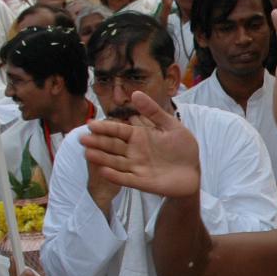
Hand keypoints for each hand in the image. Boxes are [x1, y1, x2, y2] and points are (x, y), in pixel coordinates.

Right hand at [80, 92, 200, 200]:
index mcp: (140, 136)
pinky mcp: (143, 182)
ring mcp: (137, 167)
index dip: (105, 128)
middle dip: (97, 142)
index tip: (90, 124)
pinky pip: (126, 178)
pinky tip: (104, 170)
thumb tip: (135, 93)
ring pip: (115, 162)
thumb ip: (153, 111)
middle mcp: (134, 151)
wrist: (194, 171)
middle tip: (82, 138)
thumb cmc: (183, 148)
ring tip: (87, 153)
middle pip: (112, 146)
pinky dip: (115, 175)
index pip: (118, 130)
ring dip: (101, 158)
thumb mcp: (170, 126)